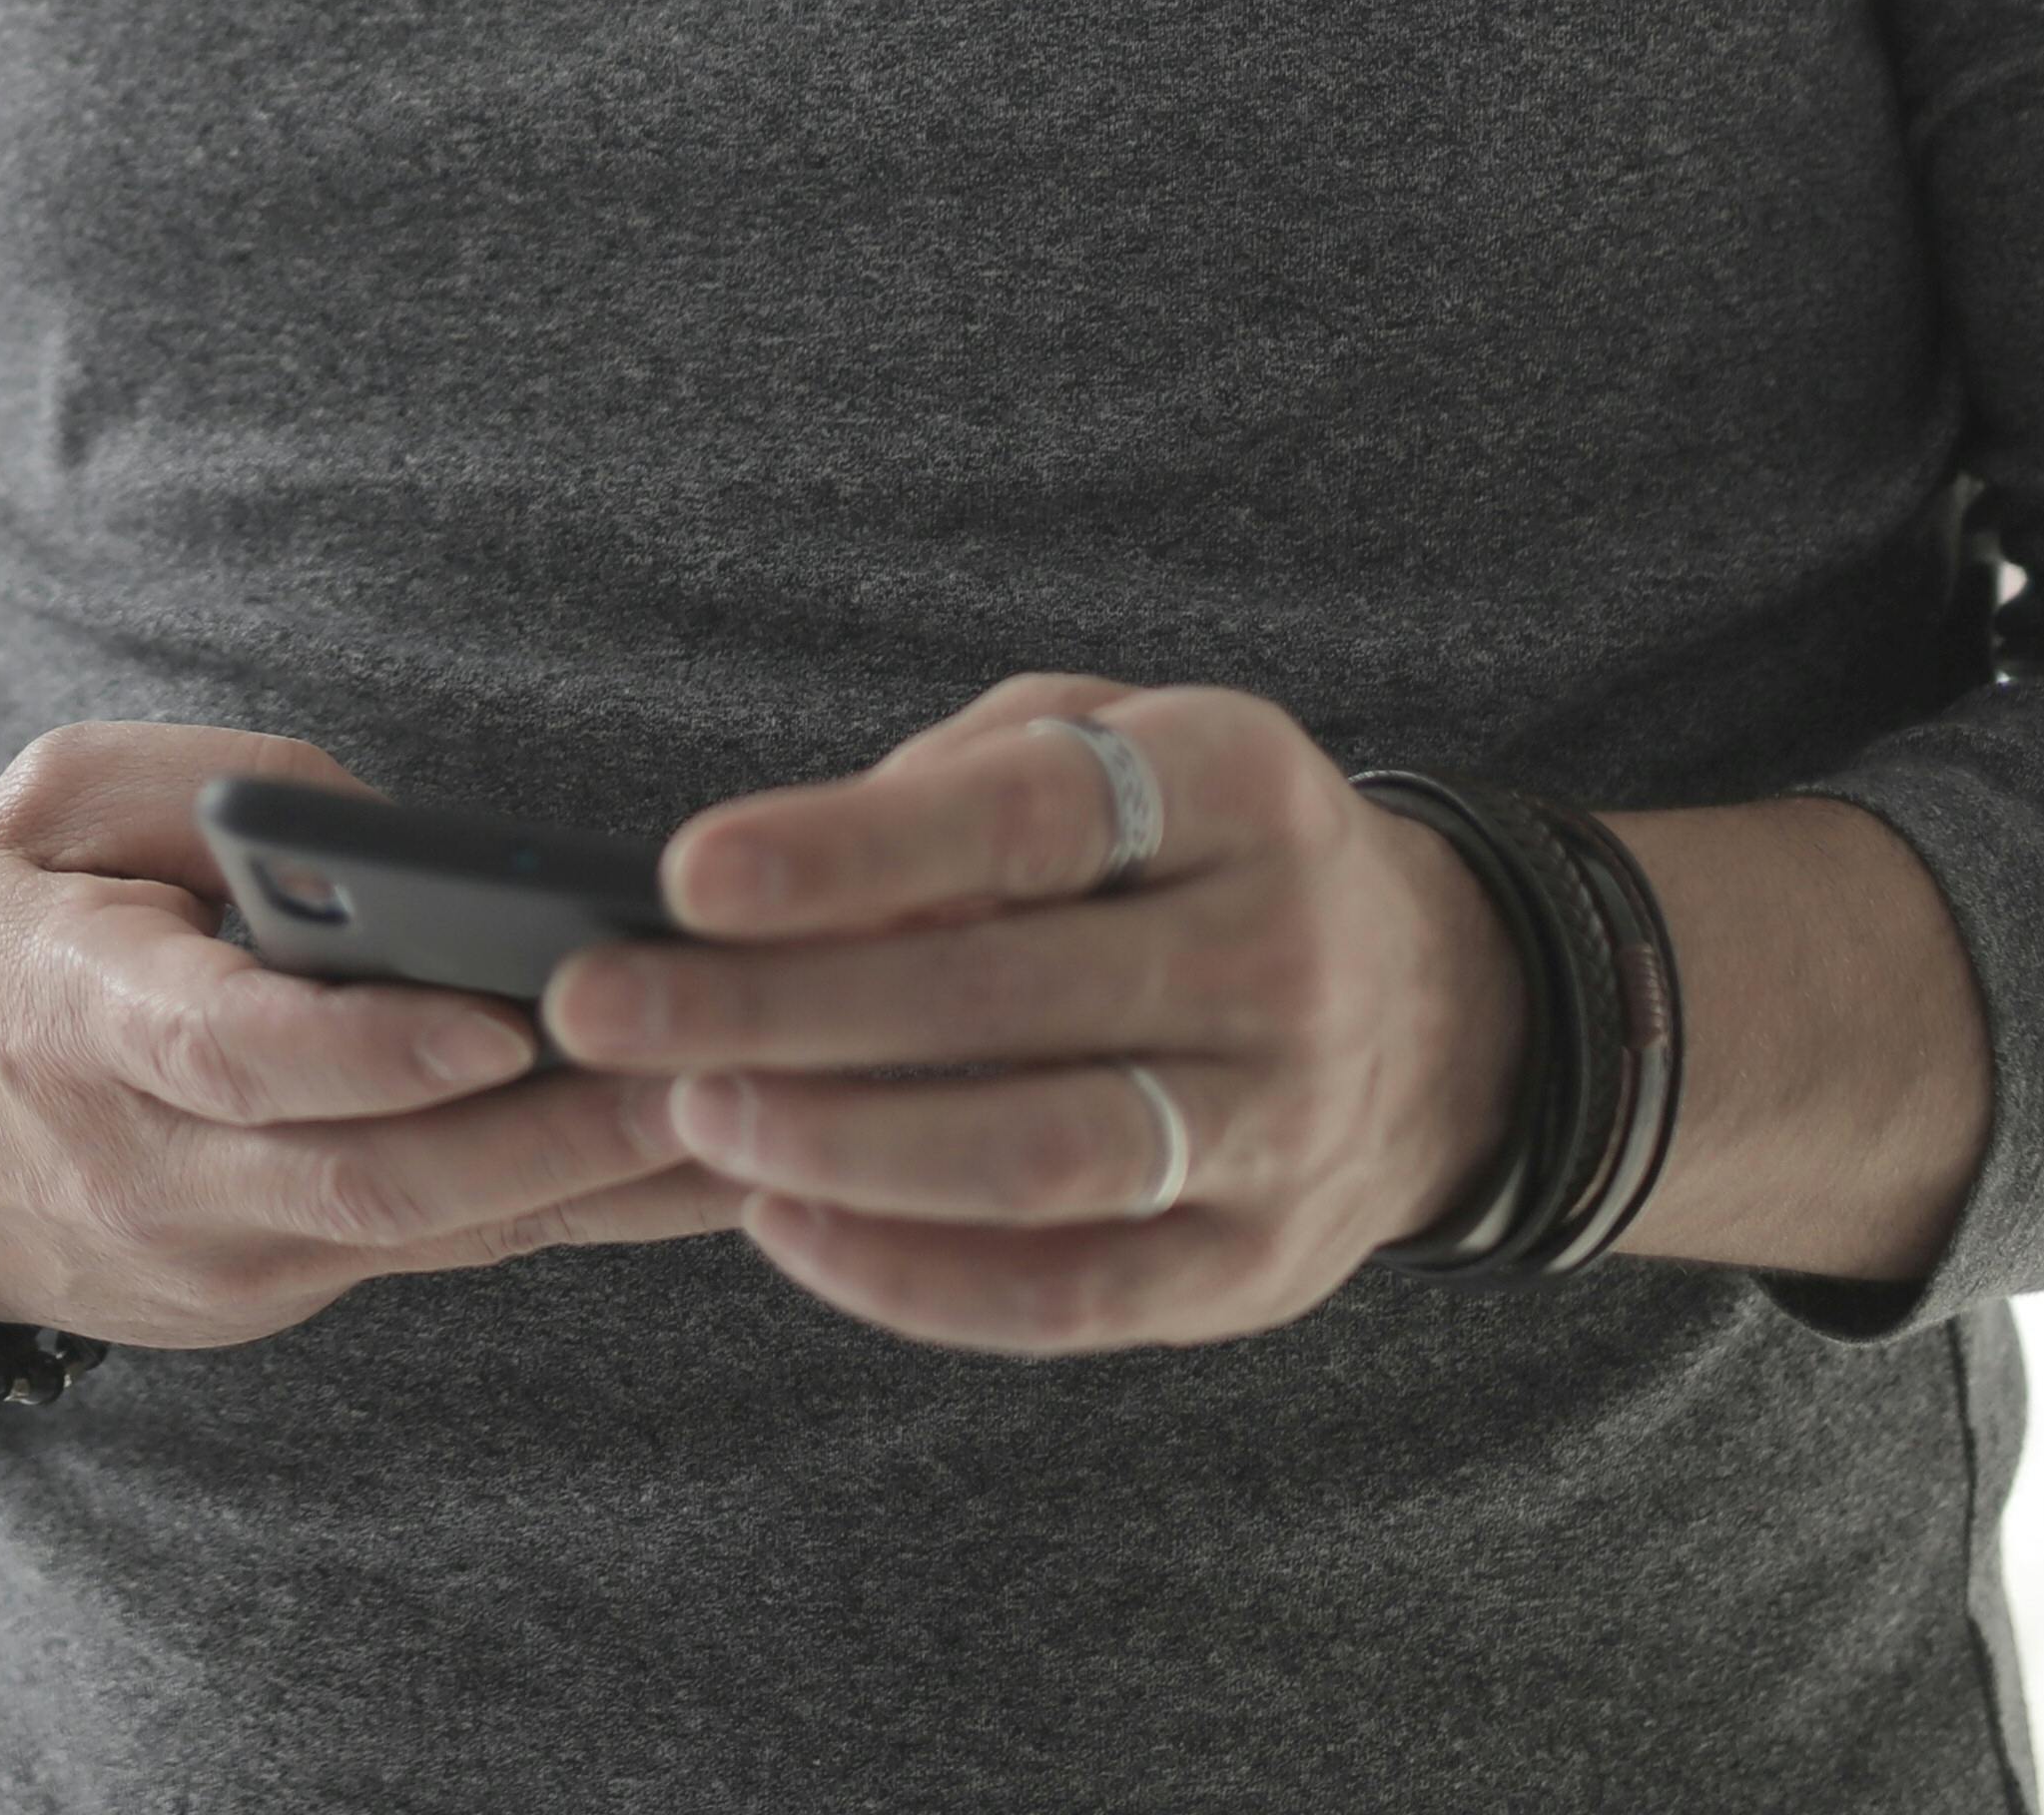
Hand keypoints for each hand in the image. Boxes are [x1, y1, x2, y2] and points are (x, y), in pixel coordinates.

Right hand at [0, 726, 747, 1351]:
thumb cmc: (5, 933)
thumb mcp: (56, 803)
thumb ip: (215, 787)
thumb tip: (400, 833)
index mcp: (81, 1018)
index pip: (234, 1057)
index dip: (366, 1052)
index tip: (496, 1026)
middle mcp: (158, 1166)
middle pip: (373, 1178)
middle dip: (547, 1139)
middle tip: (705, 1081)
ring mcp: (225, 1258)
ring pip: (436, 1233)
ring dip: (603, 1190)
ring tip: (763, 1124)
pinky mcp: (283, 1294)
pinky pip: (446, 1250)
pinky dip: (574, 1209)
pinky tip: (712, 1167)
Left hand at [533, 672, 1520, 1356]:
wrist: (1435, 1011)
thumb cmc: (1184, 852)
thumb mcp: (1101, 750)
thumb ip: (944, 794)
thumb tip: (756, 892)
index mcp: (1237, 785)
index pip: (1032, 818)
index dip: (854, 850)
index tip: (688, 877)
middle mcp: (1282, 952)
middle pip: (1011, 995)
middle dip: (784, 1010)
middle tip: (609, 1012)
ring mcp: (1284, 1122)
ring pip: (1042, 1155)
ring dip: (842, 1146)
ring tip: (692, 1115)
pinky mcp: (1257, 1266)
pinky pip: (1067, 1294)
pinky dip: (911, 1275)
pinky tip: (784, 1224)